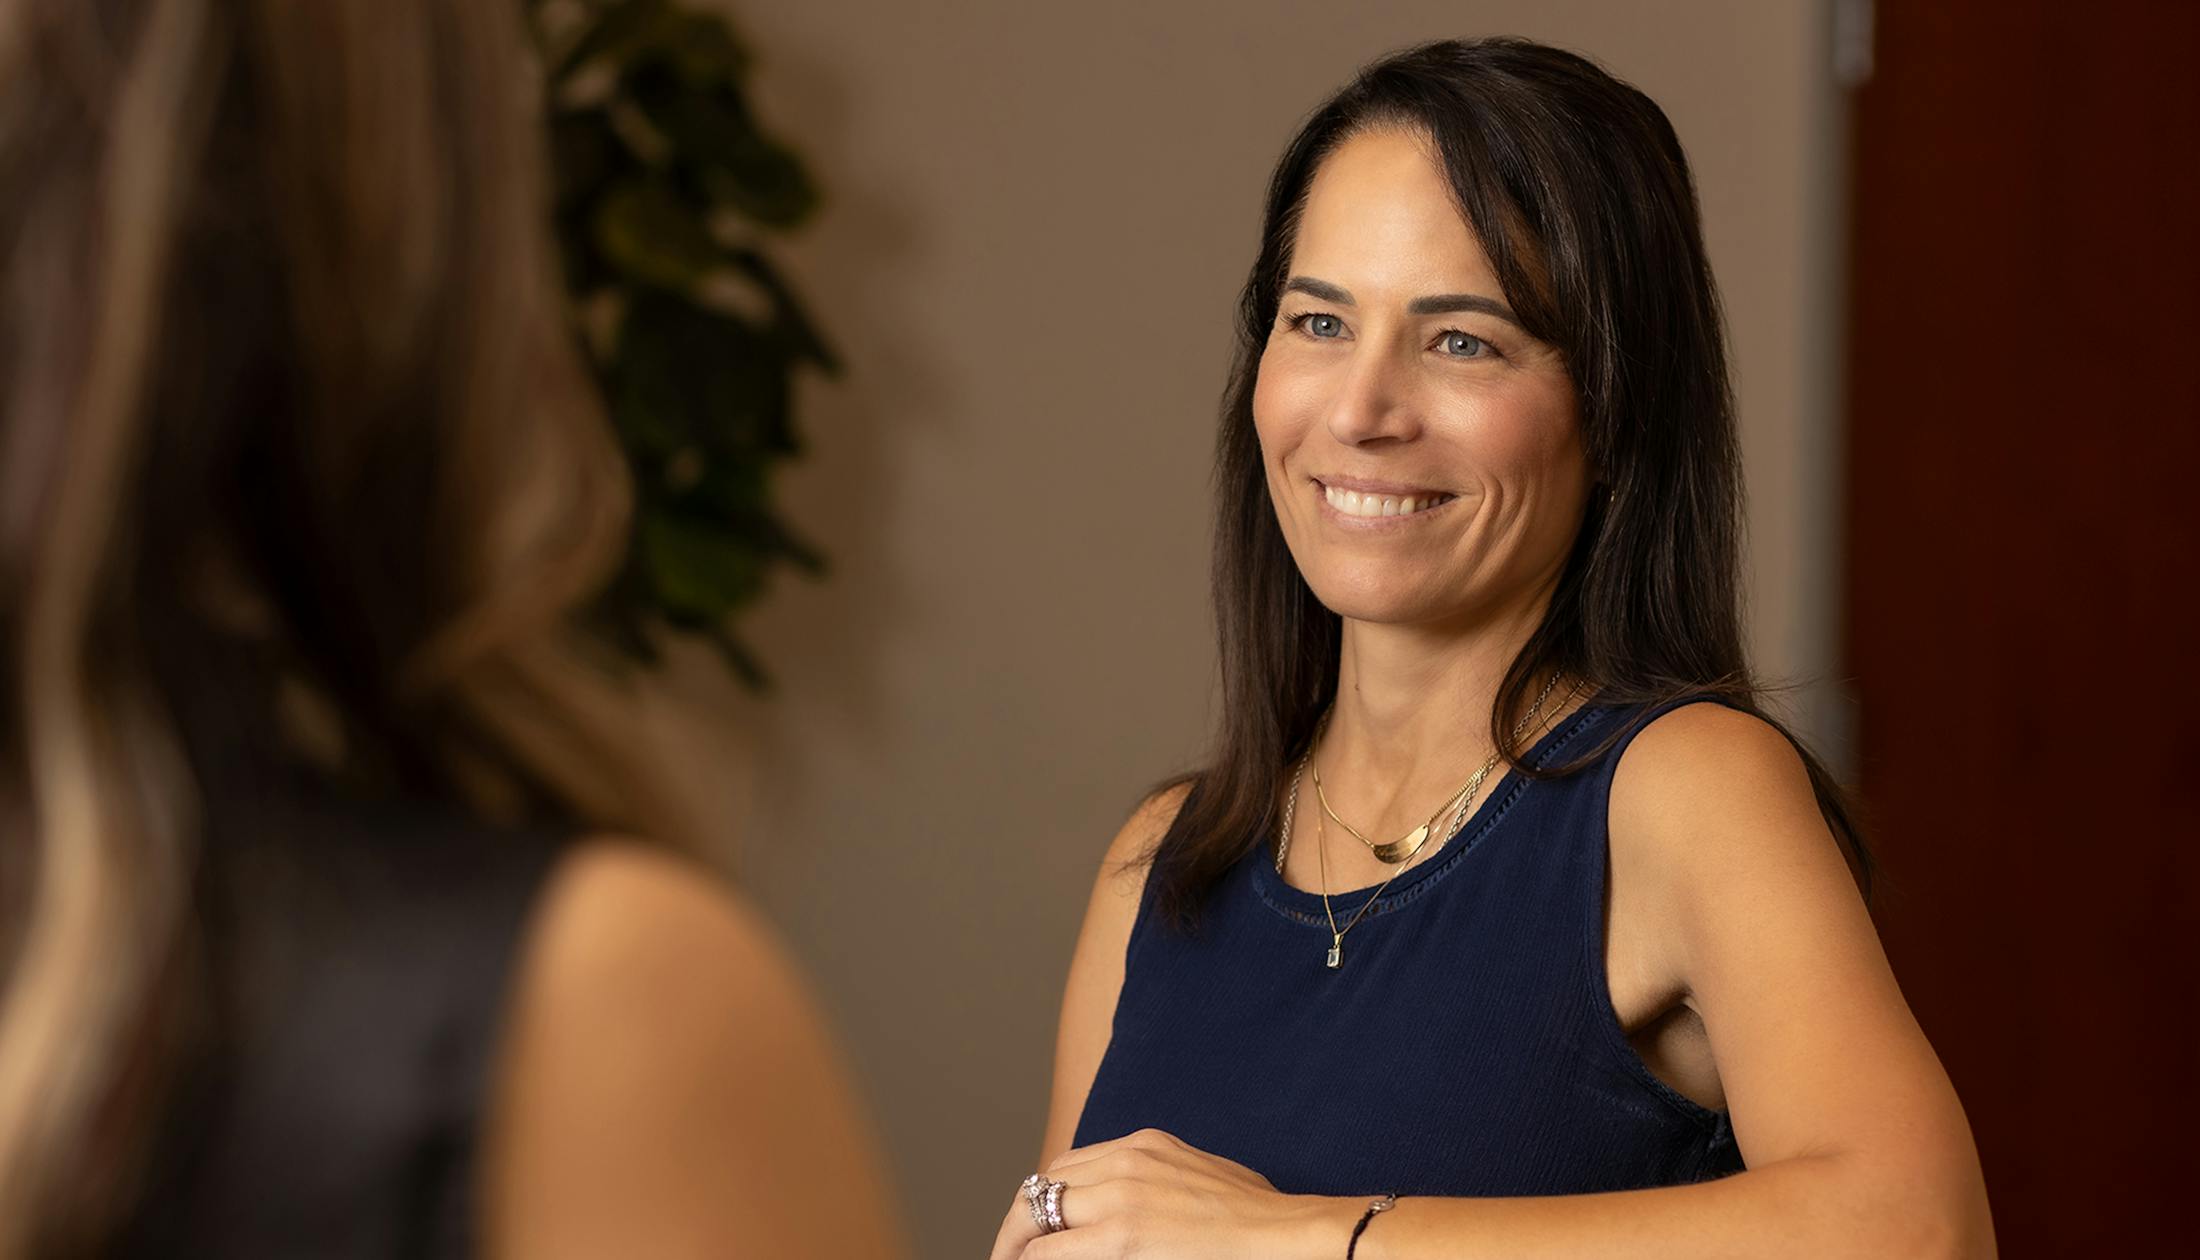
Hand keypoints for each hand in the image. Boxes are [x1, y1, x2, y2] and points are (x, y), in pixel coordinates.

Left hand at [987, 1128, 1316, 1259]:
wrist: (1288, 1237)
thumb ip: (1164, 1180)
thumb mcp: (1204, 1177)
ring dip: (1017, 1244)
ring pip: (1037, 1214)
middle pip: (1046, 1184)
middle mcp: (1126, 1161)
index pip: (1071, 1164)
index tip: (1039, 1226)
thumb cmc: (1260, 1220)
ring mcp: (1122, 1197)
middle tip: (1010, 1252)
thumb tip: (1146, 1212)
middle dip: (1022, 1220)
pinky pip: (1049, 1252)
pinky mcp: (1122, 1237)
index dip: (1048, 1199)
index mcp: (1145, 1145)